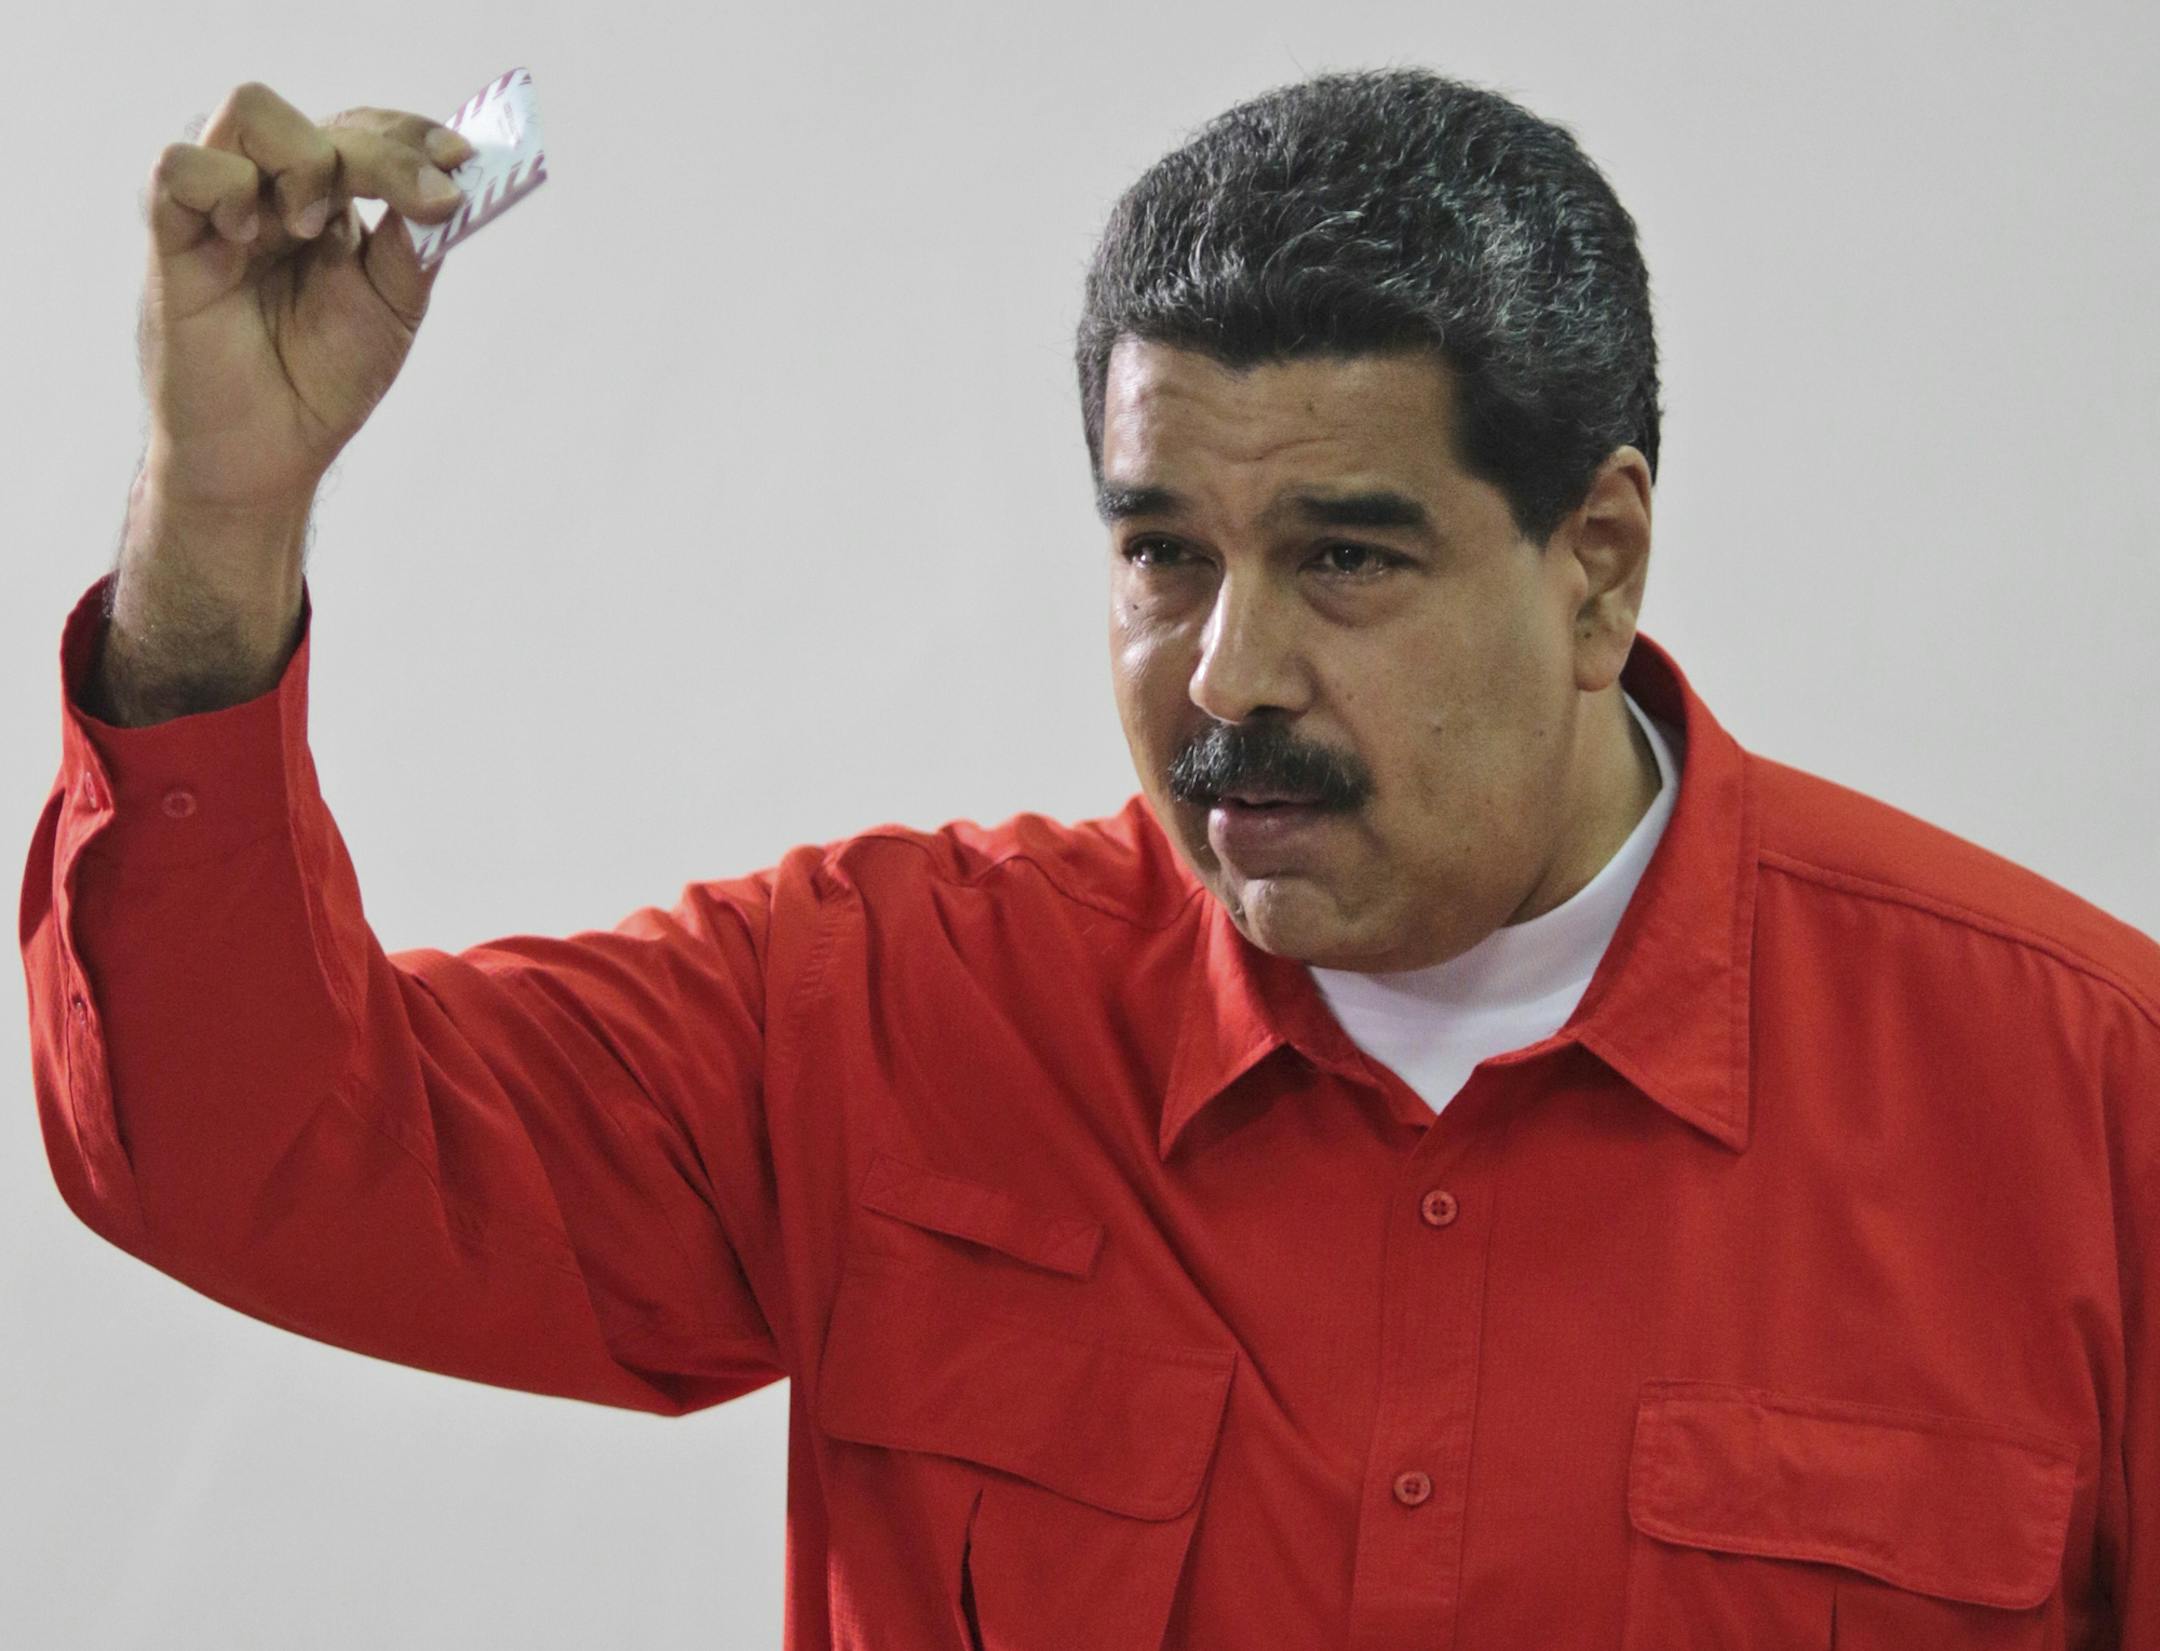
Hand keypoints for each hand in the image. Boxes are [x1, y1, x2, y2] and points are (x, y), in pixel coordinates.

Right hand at [140, 82, 474, 517]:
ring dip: (306, 162)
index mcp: (329, 201)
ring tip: (315, 231)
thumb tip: (446, 188)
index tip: (465, 159)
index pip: (368, 133)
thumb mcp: (393, 310)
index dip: (414, 136)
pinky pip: (182, 167)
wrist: (268, 452)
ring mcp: (222, 205)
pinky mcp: (171, 233)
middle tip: (429, 201)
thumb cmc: (323, 380)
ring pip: (251, 110)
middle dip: (386, 155)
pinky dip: (226, 187)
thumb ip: (415, 246)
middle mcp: (274, 190)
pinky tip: (250, 236)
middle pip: (323, 120)